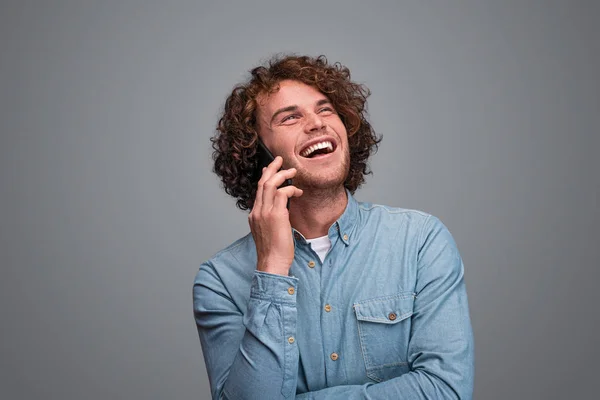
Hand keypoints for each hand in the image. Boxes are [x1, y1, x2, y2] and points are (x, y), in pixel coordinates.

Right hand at [248, 156, 302, 275]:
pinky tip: (298, 192)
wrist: (272, 262)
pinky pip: (283, 193)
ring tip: (292, 171)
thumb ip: (272, 219)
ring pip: (270, 184)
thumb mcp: (269, 232)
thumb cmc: (274, 251)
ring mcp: (265, 213)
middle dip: (272, 169)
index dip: (265, 178)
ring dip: (282, 174)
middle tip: (280, 160)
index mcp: (254, 215)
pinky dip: (290, 189)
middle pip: (262, 183)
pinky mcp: (276, 215)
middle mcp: (257, 211)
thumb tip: (281, 210)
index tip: (269, 170)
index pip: (258, 191)